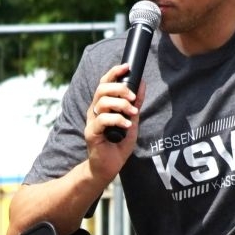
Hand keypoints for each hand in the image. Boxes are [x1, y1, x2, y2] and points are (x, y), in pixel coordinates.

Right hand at [81, 61, 141, 182]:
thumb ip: (135, 104)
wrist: (109, 166)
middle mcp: (94, 111)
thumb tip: (142, 84)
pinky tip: (126, 125)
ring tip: (132, 113)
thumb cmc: (118, 144)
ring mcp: (92, 122)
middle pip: (102, 89)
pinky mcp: (92, 133)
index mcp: (102, 105)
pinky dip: (117, 119)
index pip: (104, 83)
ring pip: (102, 102)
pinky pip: (102, 120)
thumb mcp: (132, 120)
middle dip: (120, 89)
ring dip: (121, 105)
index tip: (127, 67)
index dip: (114, 72)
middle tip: (133, 98)